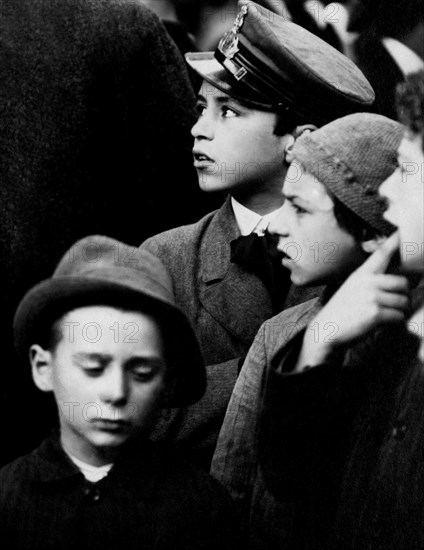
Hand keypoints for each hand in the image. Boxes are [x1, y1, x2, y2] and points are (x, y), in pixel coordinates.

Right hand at [295, 232, 409, 370]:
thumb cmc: (343, 311)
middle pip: (403, 283)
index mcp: (362, 273)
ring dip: (400, 310)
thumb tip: (402, 282)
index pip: (382, 253)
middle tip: (395, 303)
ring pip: (404, 301)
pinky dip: (395, 322)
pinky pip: (399, 316)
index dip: (395, 241)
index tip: (402, 230)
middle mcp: (367, 282)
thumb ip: (372, 282)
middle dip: (403, 295)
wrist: (326, 330)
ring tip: (386, 314)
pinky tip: (382, 323)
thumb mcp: (353, 288)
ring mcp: (371, 297)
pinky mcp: (375, 313)